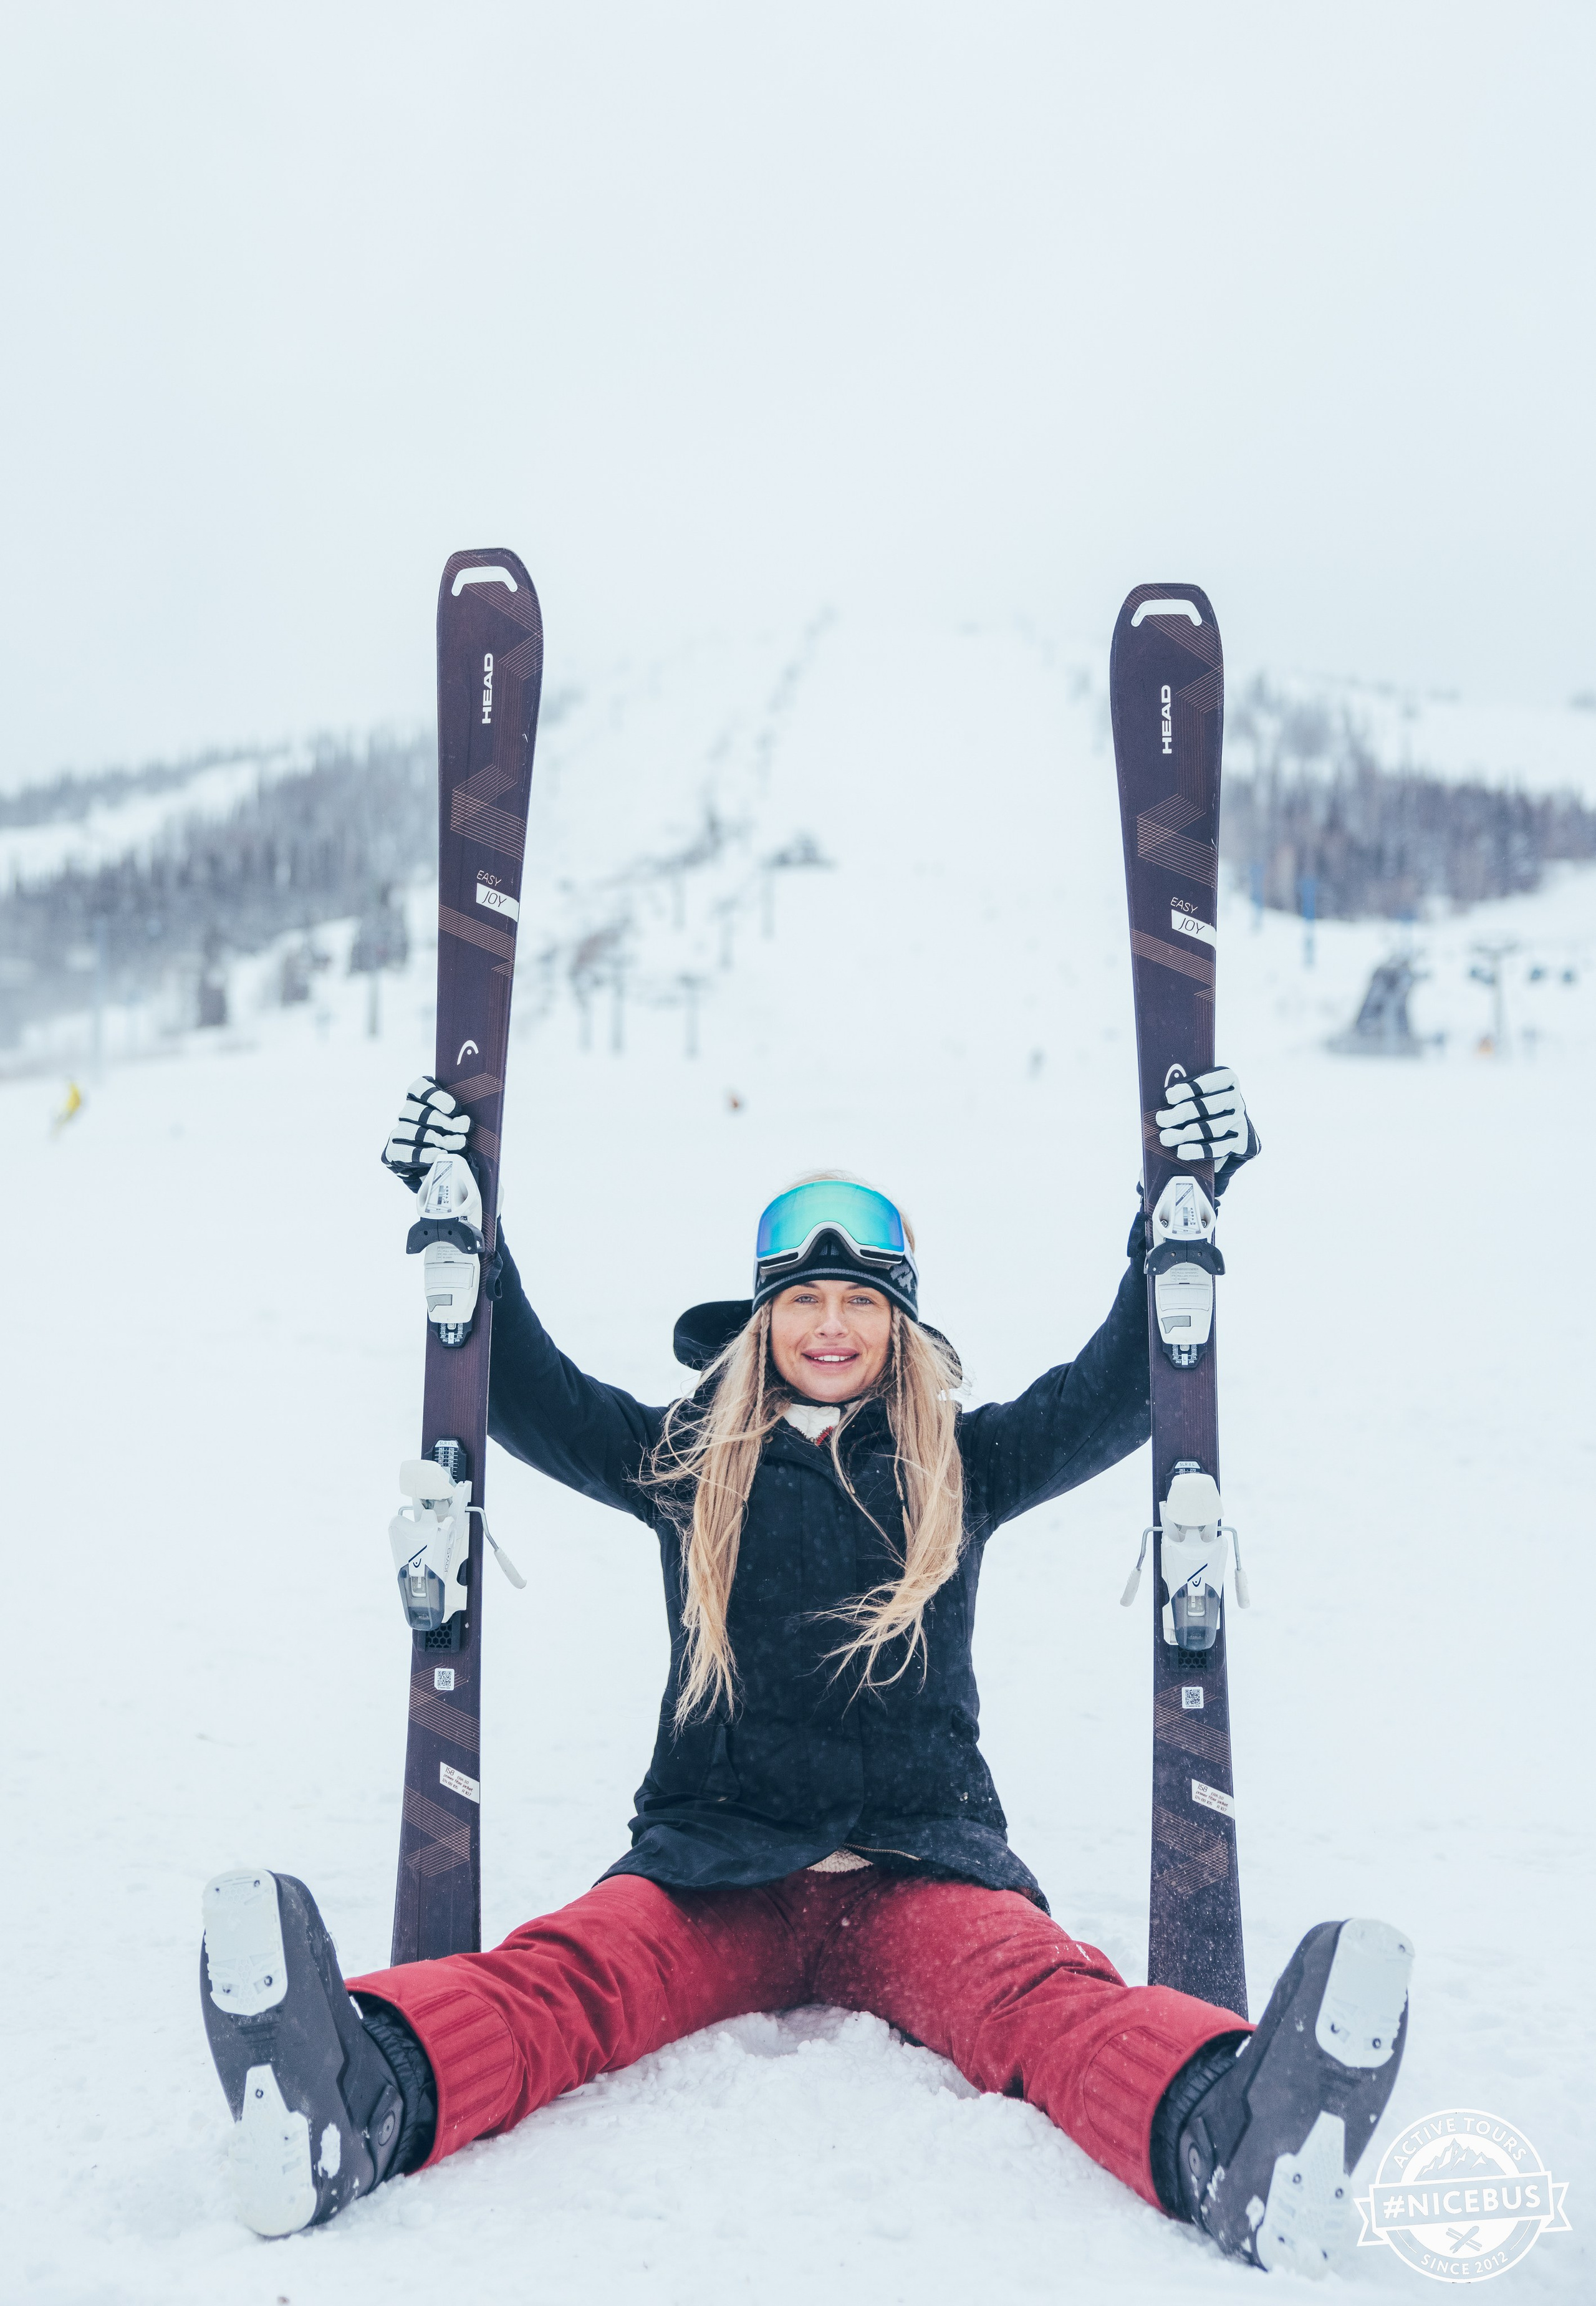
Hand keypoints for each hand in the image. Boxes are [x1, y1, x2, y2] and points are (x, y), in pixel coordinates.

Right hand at [381, 1075, 471, 1190]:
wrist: (431, 1167)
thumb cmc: (449, 1136)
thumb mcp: (456, 1121)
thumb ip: (459, 1116)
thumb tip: (468, 1122)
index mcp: (419, 1098)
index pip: (419, 1088)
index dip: (436, 1096)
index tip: (454, 1108)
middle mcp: (407, 1112)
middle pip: (422, 1112)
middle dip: (446, 1121)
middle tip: (466, 1128)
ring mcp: (400, 1131)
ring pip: (416, 1131)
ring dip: (441, 1139)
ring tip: (461, 1144)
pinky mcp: (393, 1151)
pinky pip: (406, 1151)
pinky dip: (424, 1154)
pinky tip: (439, 1154)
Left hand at [1154, 1066, 1259, 1176]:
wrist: (1230, 1130)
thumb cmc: (1204, 1107)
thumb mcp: (1199, 1095)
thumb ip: (1185, 1094)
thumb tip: (1165, 1098)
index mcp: (1227, 1081)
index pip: (1211, 1081)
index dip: (1190, 1088)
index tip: (1170, 1097)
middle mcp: (1236, 1100)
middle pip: (1209, 1106)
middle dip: (1182, 1113)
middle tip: (1162, 1120)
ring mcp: (1238, 1122)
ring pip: (1213, 1128)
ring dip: (1187, 1134)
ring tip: (1166, 1138)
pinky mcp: (1239, 1142)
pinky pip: (1218, 1147)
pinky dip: (1198, 1150)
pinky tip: (1182, 1151)